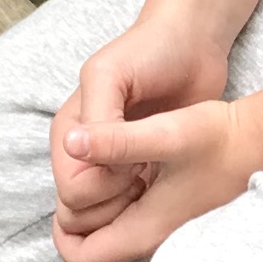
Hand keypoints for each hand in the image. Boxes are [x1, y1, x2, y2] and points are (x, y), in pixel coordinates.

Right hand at [51, 19, 227, 256]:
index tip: (133, 161)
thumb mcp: (112, 74)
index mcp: (70, 134)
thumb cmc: (150, 51)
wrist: (192, 44)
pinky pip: (133, 210)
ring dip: (132, 208)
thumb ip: (97, 117)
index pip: (71, 192)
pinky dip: (148, 208)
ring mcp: (113, 167)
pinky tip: (168, 183)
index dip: (103, 186)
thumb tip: (74, 149)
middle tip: (147, 171)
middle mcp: (85, 156)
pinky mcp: (141, 172)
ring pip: (107, 217)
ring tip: (158, 175)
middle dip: (115, 201)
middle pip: (84, 212)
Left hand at [55, 93, 262, 261]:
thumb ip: (115, 139)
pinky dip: (128, 224)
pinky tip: (139, 189)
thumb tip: (71, 141)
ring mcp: (176, 244)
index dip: (63, 234)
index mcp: (147, 231)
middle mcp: (160, 248)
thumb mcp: (165, 131)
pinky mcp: (187, 233)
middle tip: (86, 193)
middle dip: (82, 232)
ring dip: (106, 228)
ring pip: (120, 255)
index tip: (67, 200)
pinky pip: (142, 244)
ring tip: (111, 188)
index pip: (83, 259)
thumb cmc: (220, 136)